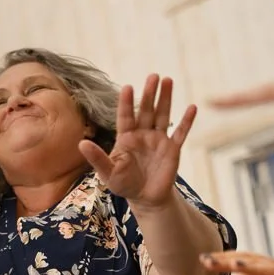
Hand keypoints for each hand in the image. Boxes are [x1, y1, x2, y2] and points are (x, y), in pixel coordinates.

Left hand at [80, 75, 194, 210]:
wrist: (144, 198)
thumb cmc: (123, 184)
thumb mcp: (107, 172)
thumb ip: (97, 158)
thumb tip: (81, 144)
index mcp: (126, 138)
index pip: (125, 116)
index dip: (126, 103)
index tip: (128, 87)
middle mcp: (142, 134)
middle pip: (146, 110)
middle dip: (149, 94)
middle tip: (153, 76)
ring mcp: (158, 140)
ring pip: (162, 115)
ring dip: (166, 99)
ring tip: (168, 80)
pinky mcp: (172, 149)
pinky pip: (180, 133)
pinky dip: (187, 121)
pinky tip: (192, 107)